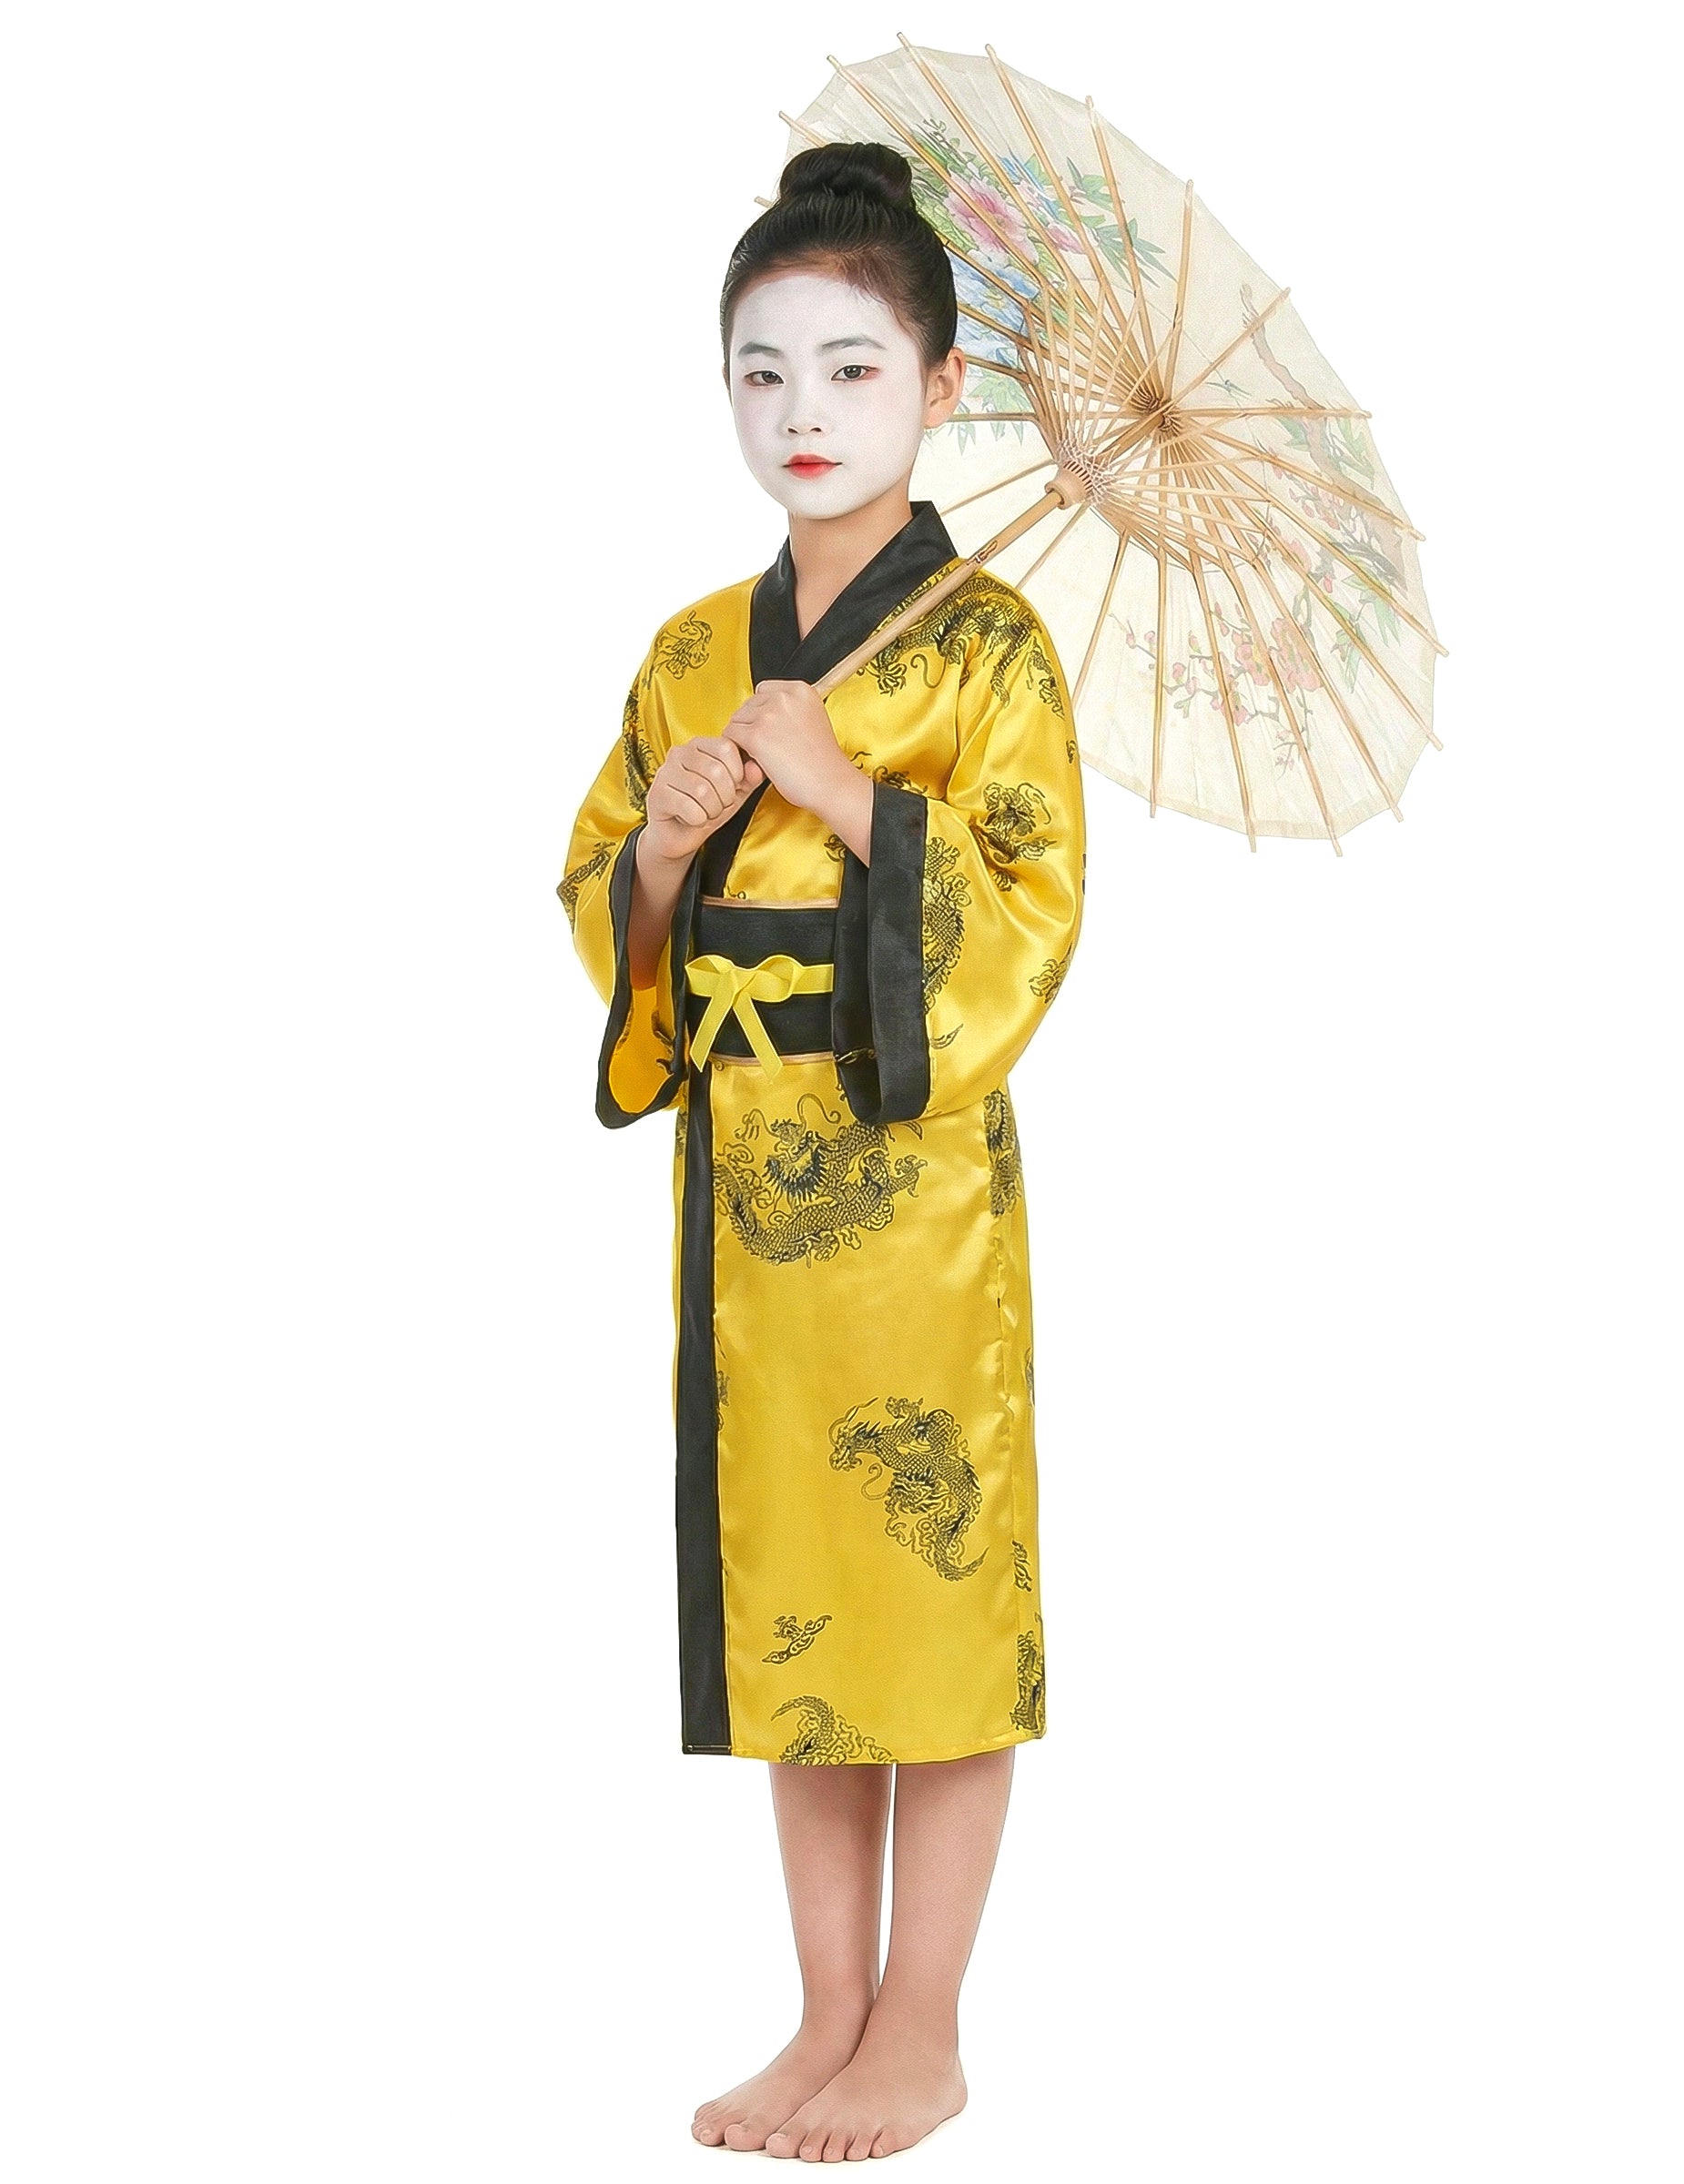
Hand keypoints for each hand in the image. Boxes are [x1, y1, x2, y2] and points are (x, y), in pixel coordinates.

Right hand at [641, 734, 764, 866]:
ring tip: (706, 812)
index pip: (726, 747)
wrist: (678, 834)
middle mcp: (680, 753)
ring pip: (702, 791)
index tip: (734, 787)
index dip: (737, 772)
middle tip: (719, 805)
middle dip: (725, 796)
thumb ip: (749, 778)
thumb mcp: (735, 791)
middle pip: (715, 770)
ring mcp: (665, 772)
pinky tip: (691, 818)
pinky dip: (698, 819)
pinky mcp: (657, 794)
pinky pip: (689, 808)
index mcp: (699, 745)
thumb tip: (757, 769)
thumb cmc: (707, 807)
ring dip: (712, 810)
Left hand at [723, 680, 865, 841]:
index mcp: (800, 690)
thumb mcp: (812, 720)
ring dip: (743, 738)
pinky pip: (730, 736)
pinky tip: (754, 761)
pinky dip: (737, 750)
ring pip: (736, 720)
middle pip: (748, 704)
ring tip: (764, 756)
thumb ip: (789, 710)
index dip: (763, 712)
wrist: (831, 783)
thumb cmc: (823, 762)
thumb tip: (761, 712)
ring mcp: (769, 715)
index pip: (764, 690)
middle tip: (767, 747)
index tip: (770, 729)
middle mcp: (784, 697)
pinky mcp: (756, 735)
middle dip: (752, 725)